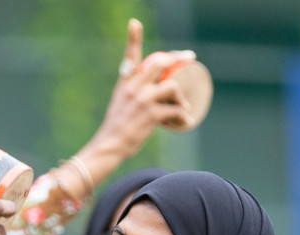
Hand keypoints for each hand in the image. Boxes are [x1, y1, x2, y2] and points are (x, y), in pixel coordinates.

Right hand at [67, 23, 195, 189]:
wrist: (109, 145)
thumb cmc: (116, 127)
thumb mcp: (120, 102)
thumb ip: (133, 93)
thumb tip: (154, 93)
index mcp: (125, 82)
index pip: (130, 56)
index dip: (133, 38)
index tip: (134, 23)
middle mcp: (134, 87)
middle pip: (160, 64)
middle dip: (178, 59)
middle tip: (190, 58)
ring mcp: (143, 100)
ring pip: (172, 87)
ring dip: (181, 97)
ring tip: (183, 108)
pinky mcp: (151, 115)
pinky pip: (176, 111)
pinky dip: (183, 117)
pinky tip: (185, 122)